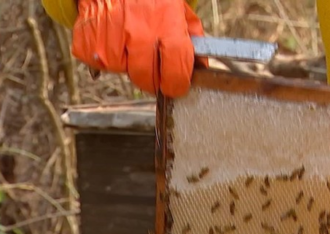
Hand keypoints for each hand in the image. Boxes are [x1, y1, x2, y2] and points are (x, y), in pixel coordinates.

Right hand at [72, 0, 204, 97]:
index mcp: (165, 23)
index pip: (176, 68)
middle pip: (146, 77)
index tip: (176, 87)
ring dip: (126, 65)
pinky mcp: (87, 39)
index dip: (177, 84)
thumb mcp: (178, 10)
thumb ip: (193, 39)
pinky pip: (100, 65)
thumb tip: (202, 68)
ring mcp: (110, 35)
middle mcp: (137, 30)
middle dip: (151, 79)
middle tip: (152, 68)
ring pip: (122, 71)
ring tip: (128, 42)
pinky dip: (105, 58)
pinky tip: (111, 38)